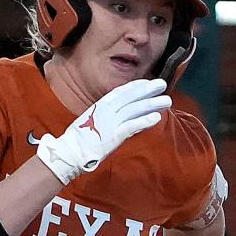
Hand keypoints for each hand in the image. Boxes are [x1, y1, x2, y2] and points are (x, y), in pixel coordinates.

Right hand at [34, 78, 171, 184]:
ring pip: (135, 109)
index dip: (135, 86)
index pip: (120, 92)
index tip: (147, 82)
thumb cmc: (77, 140)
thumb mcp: (90, 121)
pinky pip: (132, 126)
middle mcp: (106, 111)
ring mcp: (110, 123)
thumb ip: (104, 116)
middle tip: (163, 84)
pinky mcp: (114, 136)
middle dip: (148, 90)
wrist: (68, 153)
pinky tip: (156, 118)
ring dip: (152, 104)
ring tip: (167, 101)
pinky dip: (144, 121)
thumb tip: (118, 115)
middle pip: (131, 97)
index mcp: (99, 106)